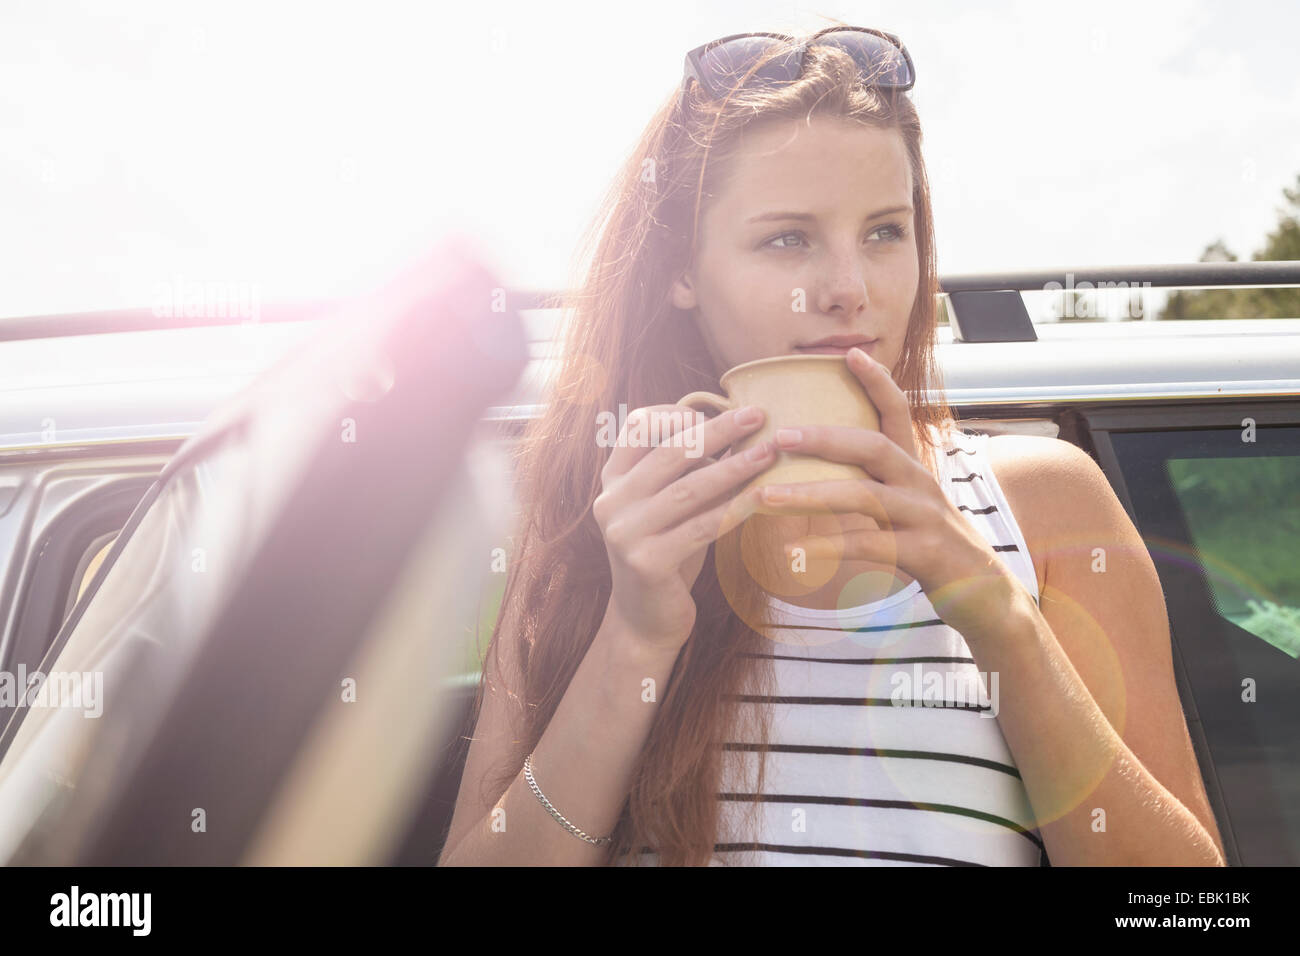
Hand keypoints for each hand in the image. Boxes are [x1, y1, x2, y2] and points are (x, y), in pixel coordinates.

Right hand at [594, 403, 774, 652]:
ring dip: (735, 466)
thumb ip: (685, 472)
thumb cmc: (666, 553)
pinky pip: (702, 527)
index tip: (718, 410)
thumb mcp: (668, 507)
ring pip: (689, 489)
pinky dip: (737, 508)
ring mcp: (625, 533)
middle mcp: (611, 502)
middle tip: (757, 414)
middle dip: (718, 430)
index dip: (678, 413)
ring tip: (770, 451)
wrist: (644, 621)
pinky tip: (765, 497)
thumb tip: (737, 429)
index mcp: (612, 481)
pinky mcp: (648, 563)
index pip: (638, 427)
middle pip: (670, 452)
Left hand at [756, 347, 1014, 628]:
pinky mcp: (923, 553)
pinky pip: (869, 544)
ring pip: (863, 496)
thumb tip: (821, 469)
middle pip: (873, 447)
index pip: (898, 412)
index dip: (878, 382)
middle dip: (824, 438)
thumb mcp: (906, 505)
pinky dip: (828, 546)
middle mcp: (920, 483)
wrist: (985, 594)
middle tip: (778, 436)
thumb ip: (873, 483)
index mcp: (913, 466)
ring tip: (764, 498)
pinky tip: (794, 552)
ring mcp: (924, 516)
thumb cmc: (932, 545)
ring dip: (809, 495)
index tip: (850, 354)